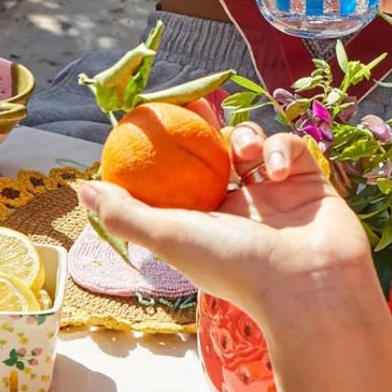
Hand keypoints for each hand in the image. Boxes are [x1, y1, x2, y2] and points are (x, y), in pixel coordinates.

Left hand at [79, 126, 371, 325]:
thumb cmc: (235, 266)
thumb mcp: (170, 237)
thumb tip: (82, 189)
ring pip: (255, 143)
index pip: (181, 171)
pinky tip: (277, 170)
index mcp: (206, 219)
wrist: (310, 287)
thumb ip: (126, 213)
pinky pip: (290, 147)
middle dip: (207, 125)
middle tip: (197, 103)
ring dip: (247, 137)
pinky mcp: (308, 180)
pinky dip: (282, 149)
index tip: (157, 113)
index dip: (168, 141)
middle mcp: (240, 205)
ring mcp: (275, 193)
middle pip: (218, 151)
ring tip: (245, 155)